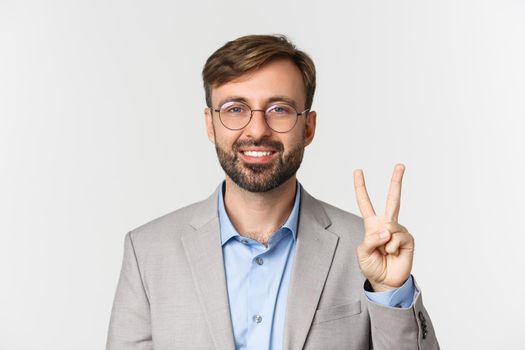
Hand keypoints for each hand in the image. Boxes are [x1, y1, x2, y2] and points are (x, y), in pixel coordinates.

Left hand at [353, 164, 414, 291]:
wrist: (386, 281)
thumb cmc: (372, 266)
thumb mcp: (362, 252)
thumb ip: (370, 239)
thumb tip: (387, 231)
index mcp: (372, 225)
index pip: (365, 203)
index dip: (361, 187)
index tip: (358, 171)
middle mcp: (386, 224)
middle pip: (392, 199)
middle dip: (396, 181)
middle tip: (400, 165)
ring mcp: (398, 231)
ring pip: (390, 226)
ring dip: (384, 242)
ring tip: (385, 252)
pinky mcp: (408, 239)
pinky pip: (398, 237)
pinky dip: (392, 247)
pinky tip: (394, 254)